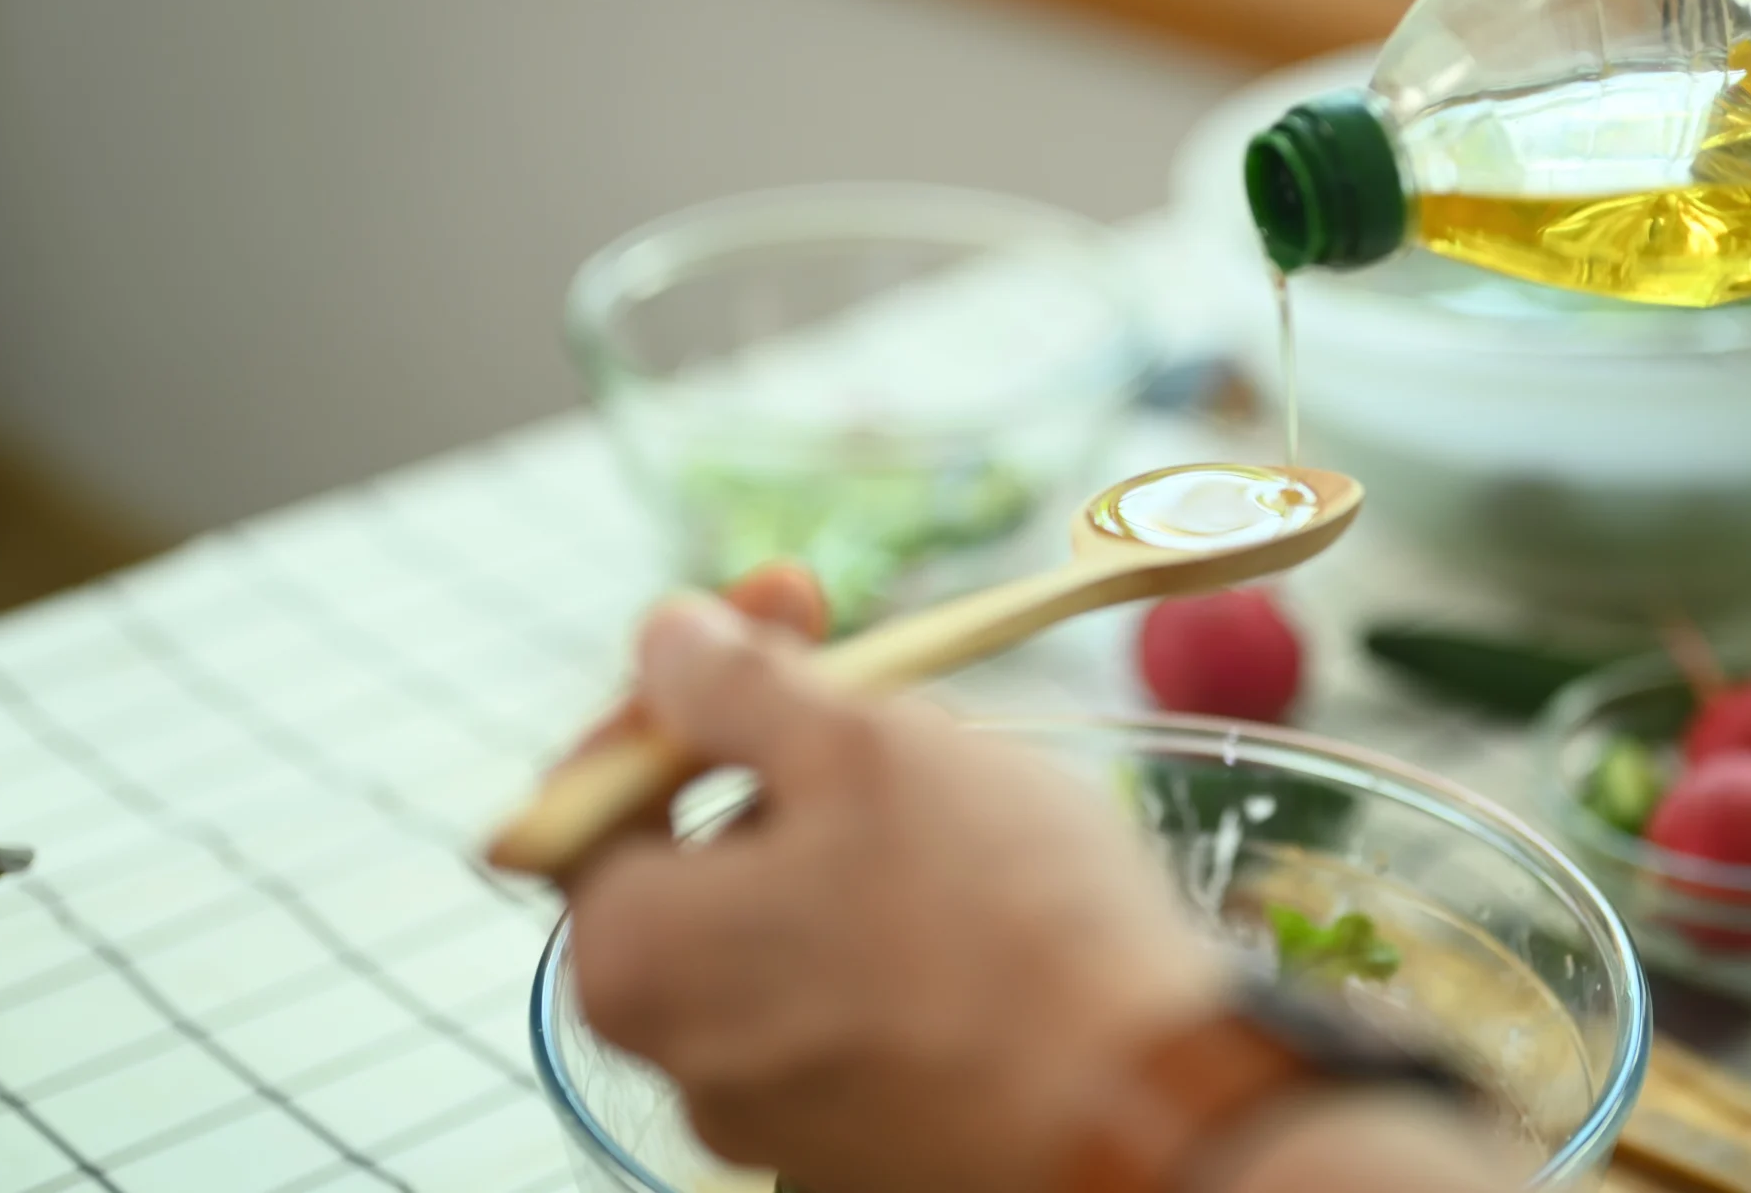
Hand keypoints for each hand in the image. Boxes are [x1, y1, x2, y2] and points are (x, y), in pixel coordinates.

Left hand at [562, 584, 1225, 1192]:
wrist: (1150, 1112)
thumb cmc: (998, 922)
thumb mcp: (859, 747)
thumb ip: (734, 685)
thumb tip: (665, 643)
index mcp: (633, 954)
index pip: (601, 786)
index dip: (691, 682)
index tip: (783, 611)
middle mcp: (677, 1054)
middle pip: (700, 856)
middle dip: (792, 757)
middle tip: (897, 699)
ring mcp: (772, 1113)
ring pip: (790, 923)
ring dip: (858, 838)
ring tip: (971, 797)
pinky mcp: (867, 1140)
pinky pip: (858, 1000)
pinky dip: (904, 931)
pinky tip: (998, 896)